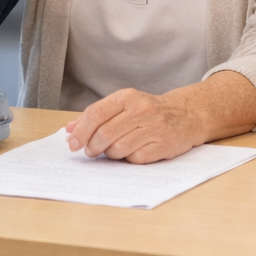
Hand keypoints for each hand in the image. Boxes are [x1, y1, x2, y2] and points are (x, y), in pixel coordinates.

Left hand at [64, 88, 202, 163]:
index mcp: (127, 97)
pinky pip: (134, 158)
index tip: (72, 144)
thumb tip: (69, 129)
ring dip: (110, 154)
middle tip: (90, 151)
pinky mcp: (162, 145)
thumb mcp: (123, 106)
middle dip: (92, 147)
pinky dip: (128, 159)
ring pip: (117, 148)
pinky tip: (132, 152)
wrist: (187, 115)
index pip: (96, 114)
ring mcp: (153, 127)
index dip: (80, 131)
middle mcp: (140, 110)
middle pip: (104, 134)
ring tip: (114, 150)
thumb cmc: (149, 111)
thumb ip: (96, 116)